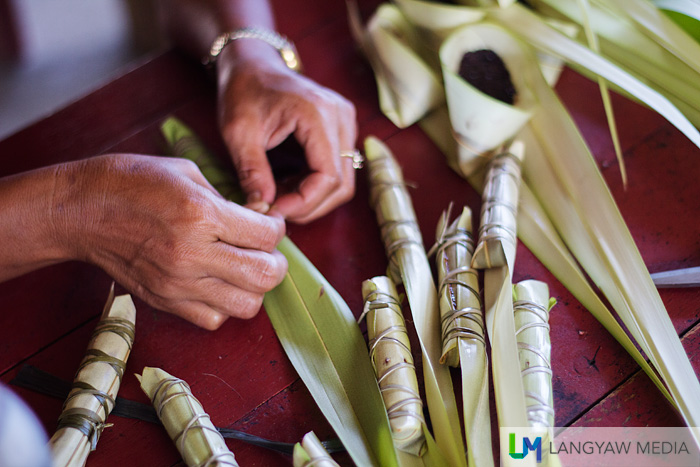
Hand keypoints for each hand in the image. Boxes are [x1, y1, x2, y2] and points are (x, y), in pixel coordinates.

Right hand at [53, 154, 287, 329]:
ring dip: (254, 288)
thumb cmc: (132, 182)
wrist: (81, 211)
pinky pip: (213, 320)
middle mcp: (193, 254)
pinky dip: (224, 305)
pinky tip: (217, 284)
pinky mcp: (165, 302)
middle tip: (266, 250)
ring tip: (243, 269)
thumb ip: (230, 201)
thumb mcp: (188, 174)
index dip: (277, 228)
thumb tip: (261, 219)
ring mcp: (178, 284)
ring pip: (246, 306)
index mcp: (201, 215)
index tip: (269, 223)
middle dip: (276, 262)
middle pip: (265, 276)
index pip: (267, 236)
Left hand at [216, 43, 357, 223]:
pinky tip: (289, 184)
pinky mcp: (342, 127)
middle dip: (310, 205)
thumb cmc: (243, 91)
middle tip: (276, 210)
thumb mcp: (238, 132)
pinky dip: (316, 185)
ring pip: (344, 180)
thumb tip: (262, 209)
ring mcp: (345, 121)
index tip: (274, 211)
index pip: (328, 176)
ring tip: (280, 196)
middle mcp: (340, 116)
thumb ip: (252, 172)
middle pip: (342, 183)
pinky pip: (339, 168)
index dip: (304, 203)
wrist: (253, 64)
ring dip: (314, 198)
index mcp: (317, 114)